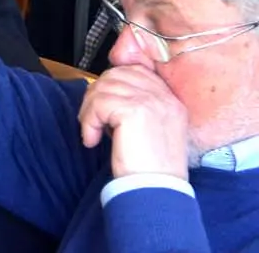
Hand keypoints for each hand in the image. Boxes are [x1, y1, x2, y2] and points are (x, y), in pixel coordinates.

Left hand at [80, 66, 190, 180]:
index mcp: (171, 101)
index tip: (101, 106)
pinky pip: (98, 103)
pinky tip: (92, 139)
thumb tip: (104, 90)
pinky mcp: (135, 110)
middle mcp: (164, 98)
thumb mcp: (149, 131)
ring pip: (103, 88)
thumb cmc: (149, 168)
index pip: (136, 70)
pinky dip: (88, 121)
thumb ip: (136, 107)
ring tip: (92, 132)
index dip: (111, 83)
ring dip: (89, 111)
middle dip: (96, 95)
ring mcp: (152, 102)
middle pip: (115, 75)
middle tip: (92, 120)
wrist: (156, 190)